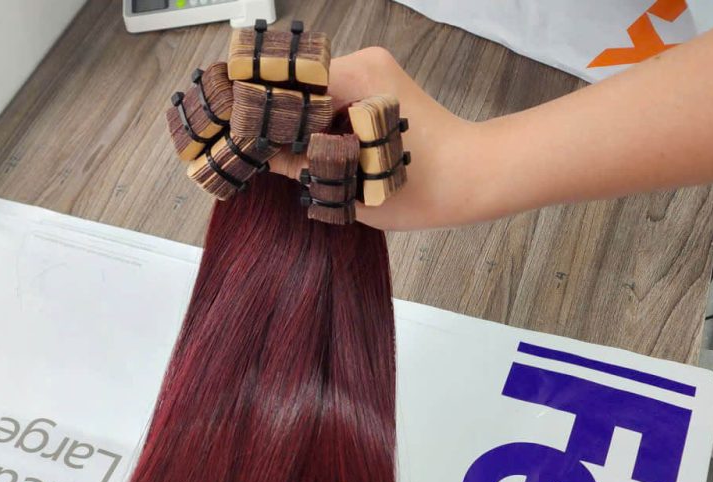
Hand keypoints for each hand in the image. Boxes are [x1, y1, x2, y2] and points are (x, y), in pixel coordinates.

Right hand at [269, 47, 493, 231]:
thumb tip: (262, 159)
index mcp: (357, 77)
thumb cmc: (425, 184)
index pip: (289, 83)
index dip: (259, 109)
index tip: (237, 132)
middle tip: (252, 149)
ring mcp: (373, 71)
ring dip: (297, 122)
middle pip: (299, 84)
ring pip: (315, 92)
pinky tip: (308, 150)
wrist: (474, 176)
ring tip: (276, 154)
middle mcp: (364, 63)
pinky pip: (335, 99)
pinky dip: (319, 123)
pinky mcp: (380, 86)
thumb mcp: (353, 186)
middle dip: (276, 117)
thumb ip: (303, 168)